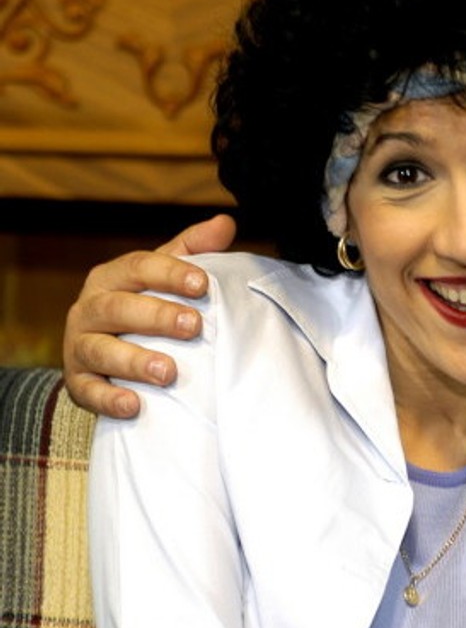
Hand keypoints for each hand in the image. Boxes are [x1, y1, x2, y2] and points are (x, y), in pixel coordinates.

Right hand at [62, 214, 236, 417]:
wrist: (109, 353)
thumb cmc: (147, 305)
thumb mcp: (168, 276)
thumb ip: (194, 250)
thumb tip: (225, 222)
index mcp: (112, 277)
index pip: (137, 267)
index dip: (169, 273)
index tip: (202, 283)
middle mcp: (90, 308)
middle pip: (118, 308)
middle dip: (156, 316)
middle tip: (194, 326)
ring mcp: (79, 346)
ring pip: (100, 350)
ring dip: (134, 360)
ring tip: (168, 372)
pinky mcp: (77, 382)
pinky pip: (88, 391)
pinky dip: (109, 398)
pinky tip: (135, 405)